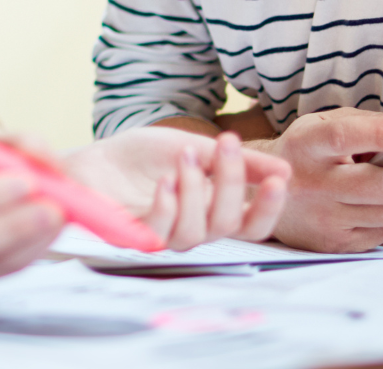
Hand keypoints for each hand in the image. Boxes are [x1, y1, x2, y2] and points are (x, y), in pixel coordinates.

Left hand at [64, 128, 290, 249]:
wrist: (96, 157)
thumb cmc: (144, 158)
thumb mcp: (197, 148)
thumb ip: (236, 162)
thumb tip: (286, 171)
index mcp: (212, 210)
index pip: (252, 225)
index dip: (269, 209)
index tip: (279, 180)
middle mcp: (192, 228)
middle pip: (228, 226)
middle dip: (233, 184)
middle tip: (227, 146)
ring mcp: (163, 235)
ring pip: (196, 233)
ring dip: (196, 191)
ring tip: (187, 156)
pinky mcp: (133, 237)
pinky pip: (160, 234)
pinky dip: (168, 206)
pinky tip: (165, 181)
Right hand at [251, 108, 382, 252]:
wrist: (263, 195)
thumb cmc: (305, 153)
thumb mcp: (321, 124)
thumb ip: (363, 123)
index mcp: (307, 144)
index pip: (347, 137)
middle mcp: (312, 183)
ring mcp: (323, 218)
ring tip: (373, 185)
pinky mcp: (333, 243)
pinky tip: (367, 205)